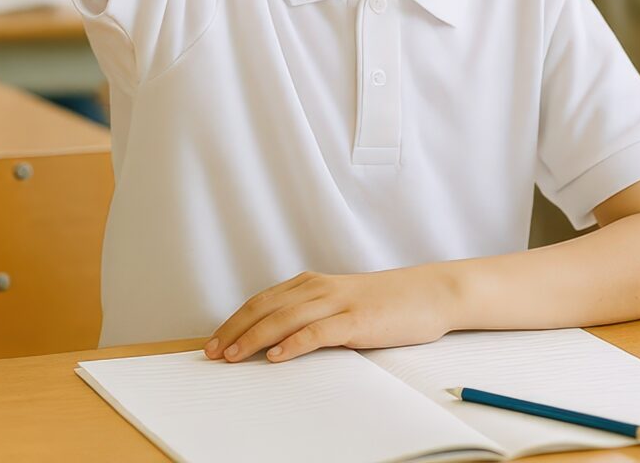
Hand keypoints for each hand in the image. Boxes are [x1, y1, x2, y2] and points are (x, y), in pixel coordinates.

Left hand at [205, 267, 455, 363]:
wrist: (428, 293)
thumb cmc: (384, 303)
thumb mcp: (339, 305)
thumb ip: (310, 316)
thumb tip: (274, 341)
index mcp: (311, 284)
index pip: (261, 301)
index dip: (233, 321)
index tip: (213, 341)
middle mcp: (318, 288)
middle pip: (264, 308)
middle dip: (234, 330)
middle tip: (211, 353)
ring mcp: (337, 302)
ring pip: (284, 318)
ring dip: (253, 338)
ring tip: (233, 356)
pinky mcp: (356, 319)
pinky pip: (318, 331)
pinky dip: (294, 343)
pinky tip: (277, 356)